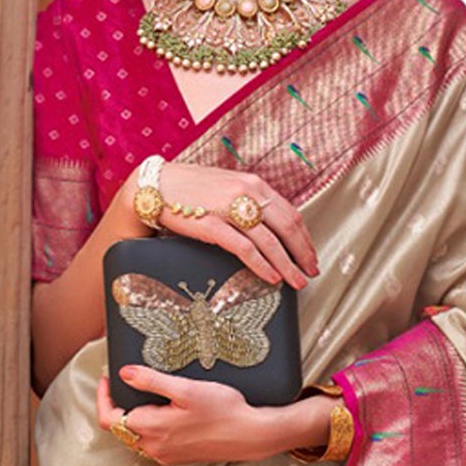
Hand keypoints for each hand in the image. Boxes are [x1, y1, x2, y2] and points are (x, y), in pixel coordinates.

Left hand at [96, 367, 331, 465]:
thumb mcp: (186, 389)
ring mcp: (165, 454)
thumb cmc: (223, 410)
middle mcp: (154, 446)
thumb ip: (151, 381)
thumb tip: (125, 374)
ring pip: (134, 436)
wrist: (250, 435)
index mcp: (151, 428)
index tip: (108, 379)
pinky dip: (148, 426)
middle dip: (117, 405)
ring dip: (132, 417)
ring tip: (145, 394)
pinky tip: (164, 412)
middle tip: (126, 383)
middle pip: (120, 428)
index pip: (109, 418)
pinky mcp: (177, 457)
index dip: (103, 397)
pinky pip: (151, 442)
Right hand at [130, 161, 318, 289]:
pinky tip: (271, 278)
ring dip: (287, 265)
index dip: (304, 237)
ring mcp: (230, 208)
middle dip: (302, 253)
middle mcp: (246, 192)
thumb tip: (270, 226)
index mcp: (252, 183)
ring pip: (270, 241)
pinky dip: (262, 266)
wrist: (154, 187)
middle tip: (310, 272)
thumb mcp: (226, 187)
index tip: (310, 255)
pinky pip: (246, 250)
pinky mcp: (213, 225)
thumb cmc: (189, 190)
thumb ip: (248, 202)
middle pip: (286, 227)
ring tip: (296, 282)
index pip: (289, 212)